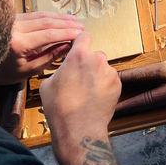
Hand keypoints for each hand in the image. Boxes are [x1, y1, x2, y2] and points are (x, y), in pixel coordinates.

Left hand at [0, 12, 83, 95]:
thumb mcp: (31, 68)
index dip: (66, 33)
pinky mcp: (13, 18)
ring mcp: (13, 21)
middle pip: (46, 22)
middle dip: (65, 23)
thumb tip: (69, 45)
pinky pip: (34, 14)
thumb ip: (50, 56)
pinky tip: (60, 18)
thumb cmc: (8, 72)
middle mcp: (15, 29)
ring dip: (59, 17)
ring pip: (41, 15)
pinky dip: (49, 16)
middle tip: (81, 26)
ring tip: (74, 20)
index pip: (48, 34)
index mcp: (18, 44)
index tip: (80, 34)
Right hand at [39, 32, 121, 147]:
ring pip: (103, 69)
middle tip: (81, 79)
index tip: (79, 47)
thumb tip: (66, 69)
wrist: (78, 128)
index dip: (81, 42)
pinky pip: (110, 80)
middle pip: (95, 55)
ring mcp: (110, 72)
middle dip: (89, 64)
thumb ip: (60, 69)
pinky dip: (105, 86)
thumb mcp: (47, 84)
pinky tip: (96, 98)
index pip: (84, 36)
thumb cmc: (59, 107)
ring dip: (98, 75)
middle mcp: (97, 60)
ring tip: (88, 93)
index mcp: (78, 56)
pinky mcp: (118, 84)